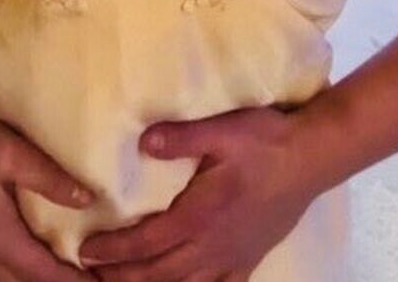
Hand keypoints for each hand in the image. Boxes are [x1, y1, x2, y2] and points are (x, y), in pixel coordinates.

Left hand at [77, 105, 319, 280]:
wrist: (312, 157)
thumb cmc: (265, 141)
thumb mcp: (221, 130)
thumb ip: (180, 138)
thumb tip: (141, 143)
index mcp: (200, 215)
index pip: (148, 242)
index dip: (114, 250)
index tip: (86, 251)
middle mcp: (213, 246)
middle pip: (159, 273)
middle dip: (122, 275)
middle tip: (92, 272)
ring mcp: (233, 258)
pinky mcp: (250, 260)